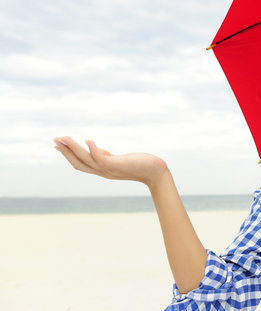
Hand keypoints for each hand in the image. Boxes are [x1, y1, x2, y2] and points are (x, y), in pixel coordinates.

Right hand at [53, 136, 167, 186]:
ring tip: (64, 137)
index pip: (80, 164)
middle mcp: (103, 172)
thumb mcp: (118, 159)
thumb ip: (106, 156)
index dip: (67, 155)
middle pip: (78, 163)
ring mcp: (110, 169)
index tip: (57, 144)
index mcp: (102, 170)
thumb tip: (93, 148)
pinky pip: (101, 158)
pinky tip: (88, 140)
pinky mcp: (118, 165)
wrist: (156, 172)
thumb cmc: (139, 164)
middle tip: (54, 139)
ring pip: (86, 160)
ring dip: (74, 148)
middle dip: (65, 152)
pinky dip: (93, 150)